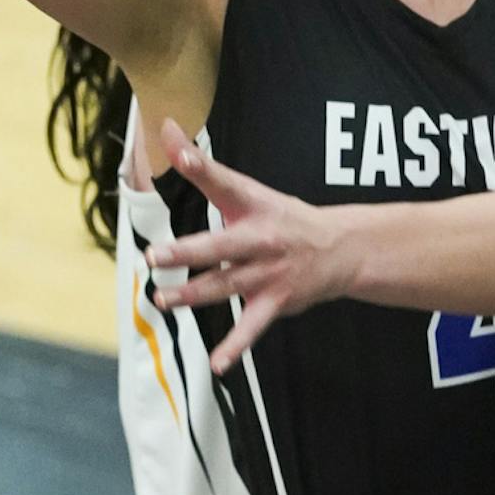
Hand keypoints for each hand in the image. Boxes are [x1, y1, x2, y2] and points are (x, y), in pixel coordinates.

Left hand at [149, 119, 355, 369]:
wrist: (341, 250)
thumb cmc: (283, 218)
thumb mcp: (247, 190)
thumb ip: (201, 167)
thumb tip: (165, 129)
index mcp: (252, 205)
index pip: (223, 181)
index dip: (200, 165)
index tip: (179, 151)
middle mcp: (260, 238)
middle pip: (219, 245)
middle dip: (187, 252)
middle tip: (153, 258)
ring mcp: (268, 273)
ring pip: (225, 285)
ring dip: (193, 295)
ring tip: (162, 300)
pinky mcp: (276, 302)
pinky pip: (251, 328)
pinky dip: (235, 347)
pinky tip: (218, 365)